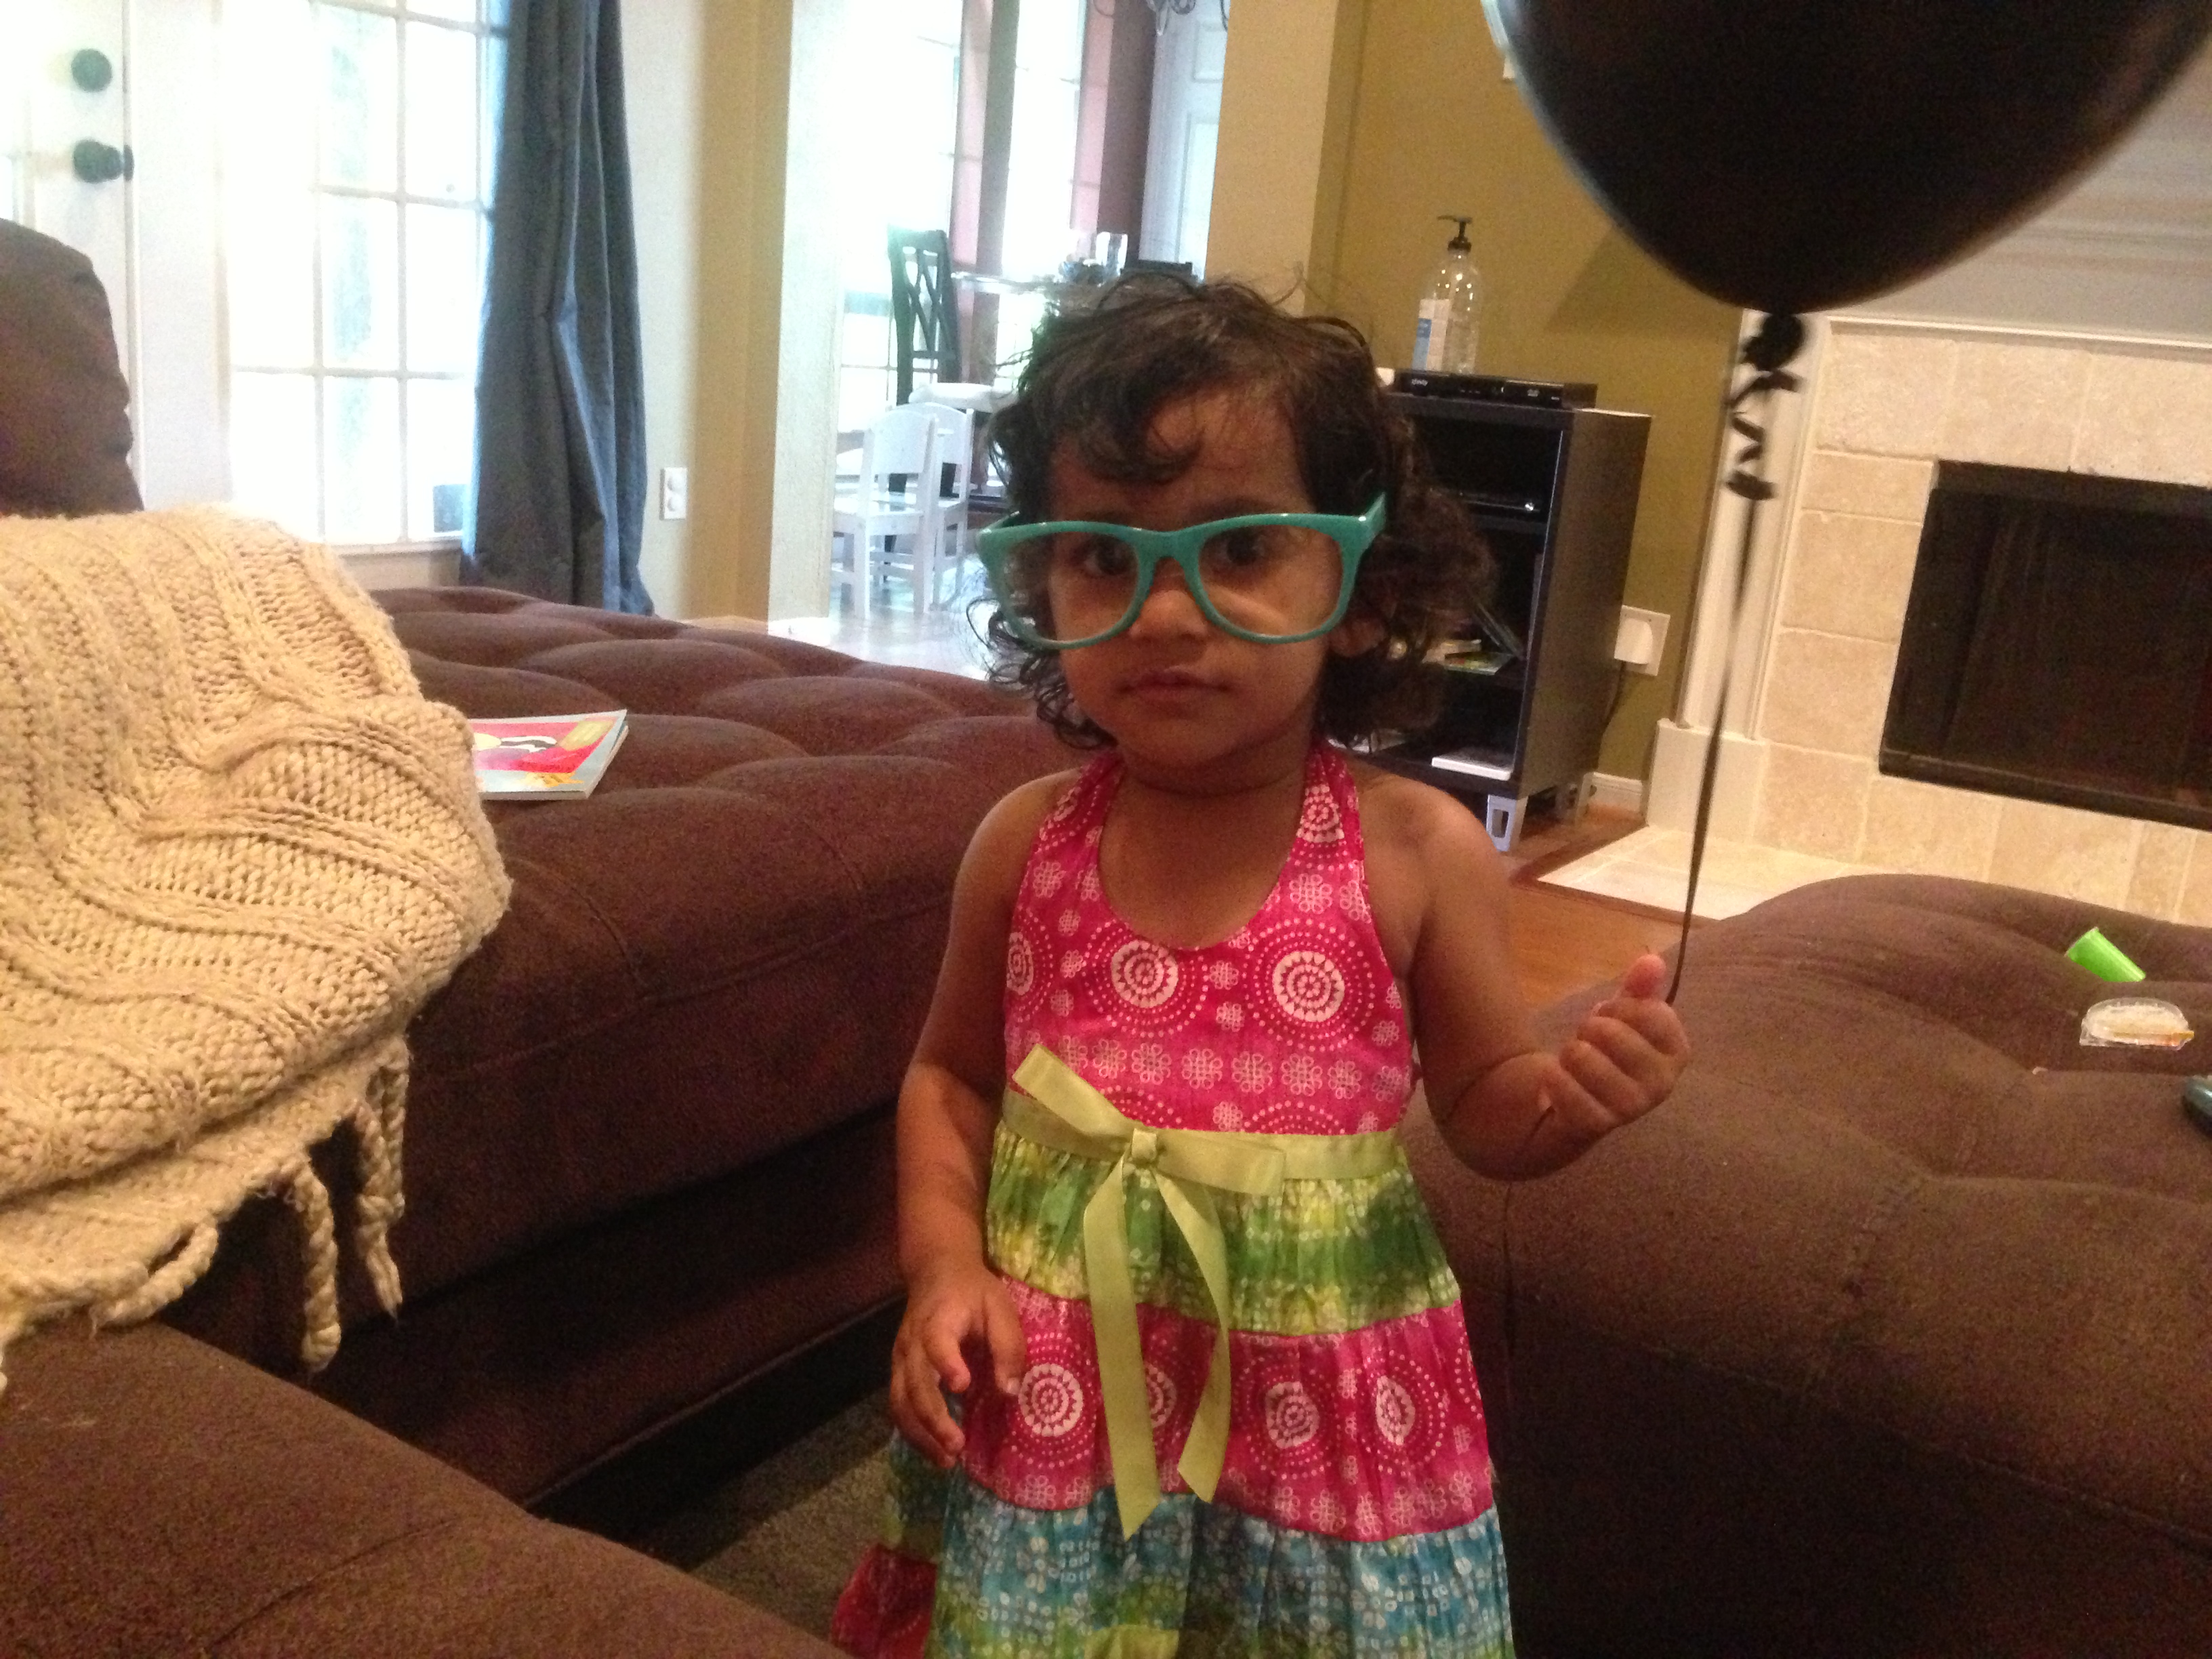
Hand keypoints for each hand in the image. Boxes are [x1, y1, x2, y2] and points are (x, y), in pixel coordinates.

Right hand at [888, 1257, 1026, 1469]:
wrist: (936, 1271)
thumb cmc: (974, 1291)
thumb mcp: (1000, 1307)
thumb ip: (1007, 1346)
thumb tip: (1009, 1392)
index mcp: (939, 1319)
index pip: (936, 1342)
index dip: (946, 1363)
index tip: (962, 1386)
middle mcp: (912, 1343)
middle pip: (914, 1384)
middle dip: (933, 1418)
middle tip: (957, 1446)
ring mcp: (901, 1359)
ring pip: (900, 1402)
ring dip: (920, 1434)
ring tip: (946, 1461)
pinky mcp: (899, 1372)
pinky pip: (899, 1406)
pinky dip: (913, 1432)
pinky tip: (935, 1451)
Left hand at [1533, 952, 1689, 1149]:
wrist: (1578, 1103)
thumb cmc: (1609, 1053)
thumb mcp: (1624, 1016)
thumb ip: (1639, 987)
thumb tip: (1651, 959)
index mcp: (1677, 1053)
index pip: (1650, 1011)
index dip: (1620, 1006)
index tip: (1613, 1015)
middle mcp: (1662, 1083)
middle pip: (1612, 1032)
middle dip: (1590, 1028)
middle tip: (1590, 1040)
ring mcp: (1631, 1107)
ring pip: (1582, 1056)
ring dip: (1569, 1051)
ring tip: (1576, 1061)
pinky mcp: (1598, 1124)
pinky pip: (1564, 1086)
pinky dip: (1553, 1075)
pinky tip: (1559, 1079)